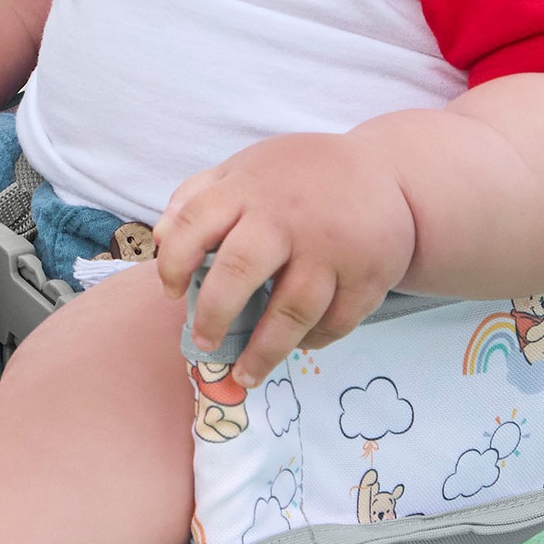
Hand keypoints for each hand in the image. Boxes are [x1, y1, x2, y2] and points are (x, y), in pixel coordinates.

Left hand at [154, 134, 418, 386]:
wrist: (385, 173)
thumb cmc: (298, 178)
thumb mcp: (245, 169)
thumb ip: (196, 198)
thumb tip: (158, 240)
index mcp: (249, 188)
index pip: (195, 224)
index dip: (172, 261)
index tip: (170, 291)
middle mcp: (287, 217)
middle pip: (240, 271)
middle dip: (214, 315)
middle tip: (204, 342)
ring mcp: (331, 248)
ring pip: (292, 311)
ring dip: (264, 351)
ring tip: (244, 374)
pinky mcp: (368, 274)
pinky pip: (335, 323)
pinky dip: (313, 341)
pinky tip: (297, 346)